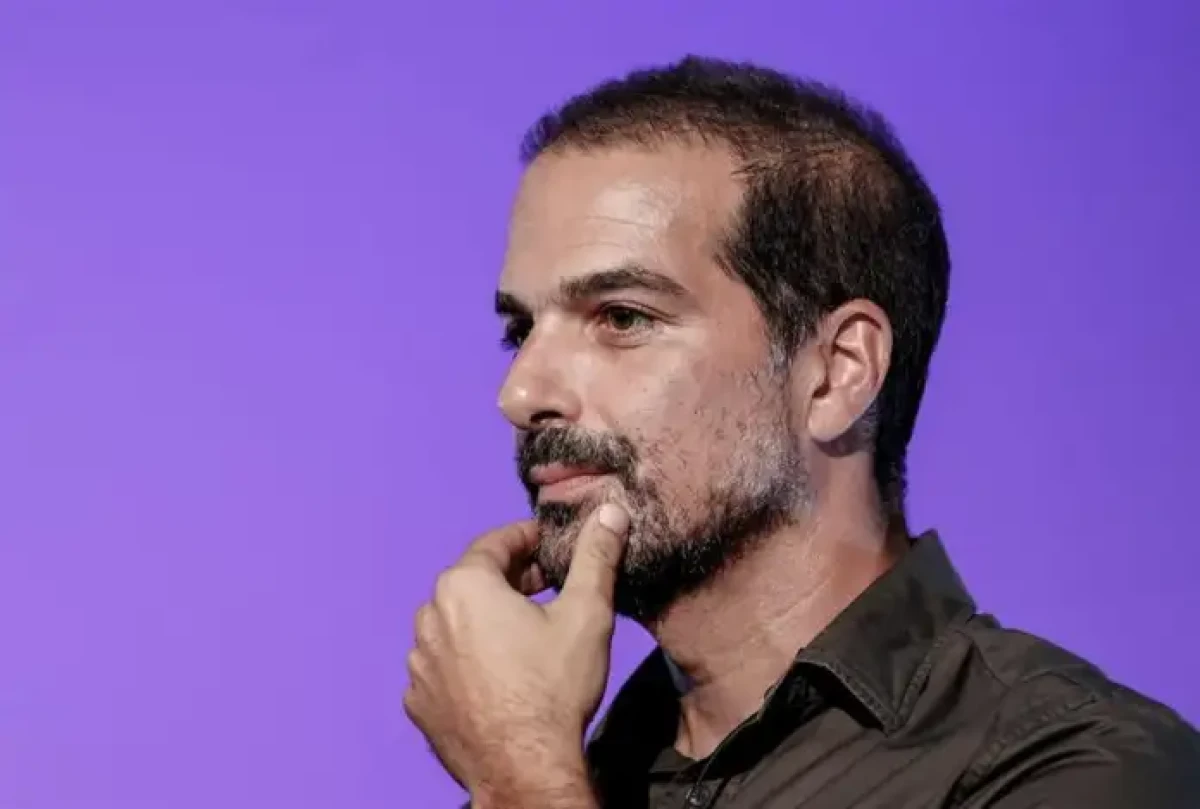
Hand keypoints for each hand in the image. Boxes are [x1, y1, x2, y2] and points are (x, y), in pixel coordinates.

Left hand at [404, 503, 630, 800]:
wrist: (524, 768)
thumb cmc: (554, 688)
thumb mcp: (586, 613)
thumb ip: (595, 557)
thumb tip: (610, 512)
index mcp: (464, 585)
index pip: (497, 543)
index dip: (529, 541)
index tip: (553, 550)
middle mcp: (429, 617)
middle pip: (473, 583)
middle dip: (510, 581)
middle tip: (549, 591)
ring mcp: (419, 662)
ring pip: (456, 624)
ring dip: (485, 622)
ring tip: (525, 637)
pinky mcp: (418, 701)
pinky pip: (443, 667)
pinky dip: (467, 662)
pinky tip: (498, 677)